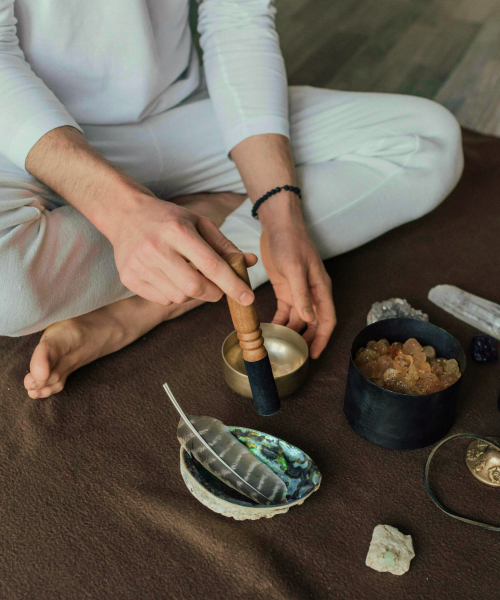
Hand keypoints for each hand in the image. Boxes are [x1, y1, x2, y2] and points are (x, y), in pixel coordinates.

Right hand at [108, 195, 256, 305]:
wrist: (125, 215)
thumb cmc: (169, 220)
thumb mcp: (199, 223)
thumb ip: (224, 246)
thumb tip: (250, 262)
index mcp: (178, 230)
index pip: (211, 266)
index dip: (233, 284)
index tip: (248, 298)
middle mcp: (156, 248)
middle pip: (195, 287)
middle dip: (214, 293)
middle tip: (218, 289)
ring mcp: (139, 264)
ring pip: (179, 297)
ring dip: (192, 293)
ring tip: (186, 274)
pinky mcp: (129, 278)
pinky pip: (162, 300)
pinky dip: (173, 294)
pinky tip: (169, 276)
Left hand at [260, 220, 335, 358]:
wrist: (278, 225)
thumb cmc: (291, 242)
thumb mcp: (295, 268)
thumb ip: (302, 294)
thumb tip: (308, 319)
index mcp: (321, 289)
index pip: (327, 320)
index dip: (322, 339)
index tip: (314, 355)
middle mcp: (312, 293)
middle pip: (313, 323)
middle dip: (306, 339)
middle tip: (295, 355)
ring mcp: (298, 291)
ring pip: (298, 319)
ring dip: (291, 332)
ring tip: (281, 346)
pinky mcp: (285, 288)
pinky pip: (285, 311)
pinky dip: (280, 321)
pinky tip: (271, 330)